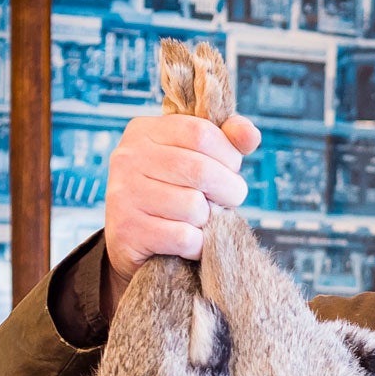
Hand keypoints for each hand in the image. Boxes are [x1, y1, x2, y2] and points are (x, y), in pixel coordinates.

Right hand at [100, 110, 262, 314]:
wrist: (131, 241)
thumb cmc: (171, 193)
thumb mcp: (194, 157)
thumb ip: (225, 141)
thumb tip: (250, 135)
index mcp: (144, 131)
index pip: (202, 134)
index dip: (229, 156)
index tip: (230, 171)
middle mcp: (128, 157)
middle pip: (202, 171)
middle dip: (229, 191)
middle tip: (228, 201)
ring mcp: (124, 194)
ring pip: (194, 207)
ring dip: (209, 220)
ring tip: (200, 221)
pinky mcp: (127, 231)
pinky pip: (183, 237)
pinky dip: (197, 245)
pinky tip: (189, 242)